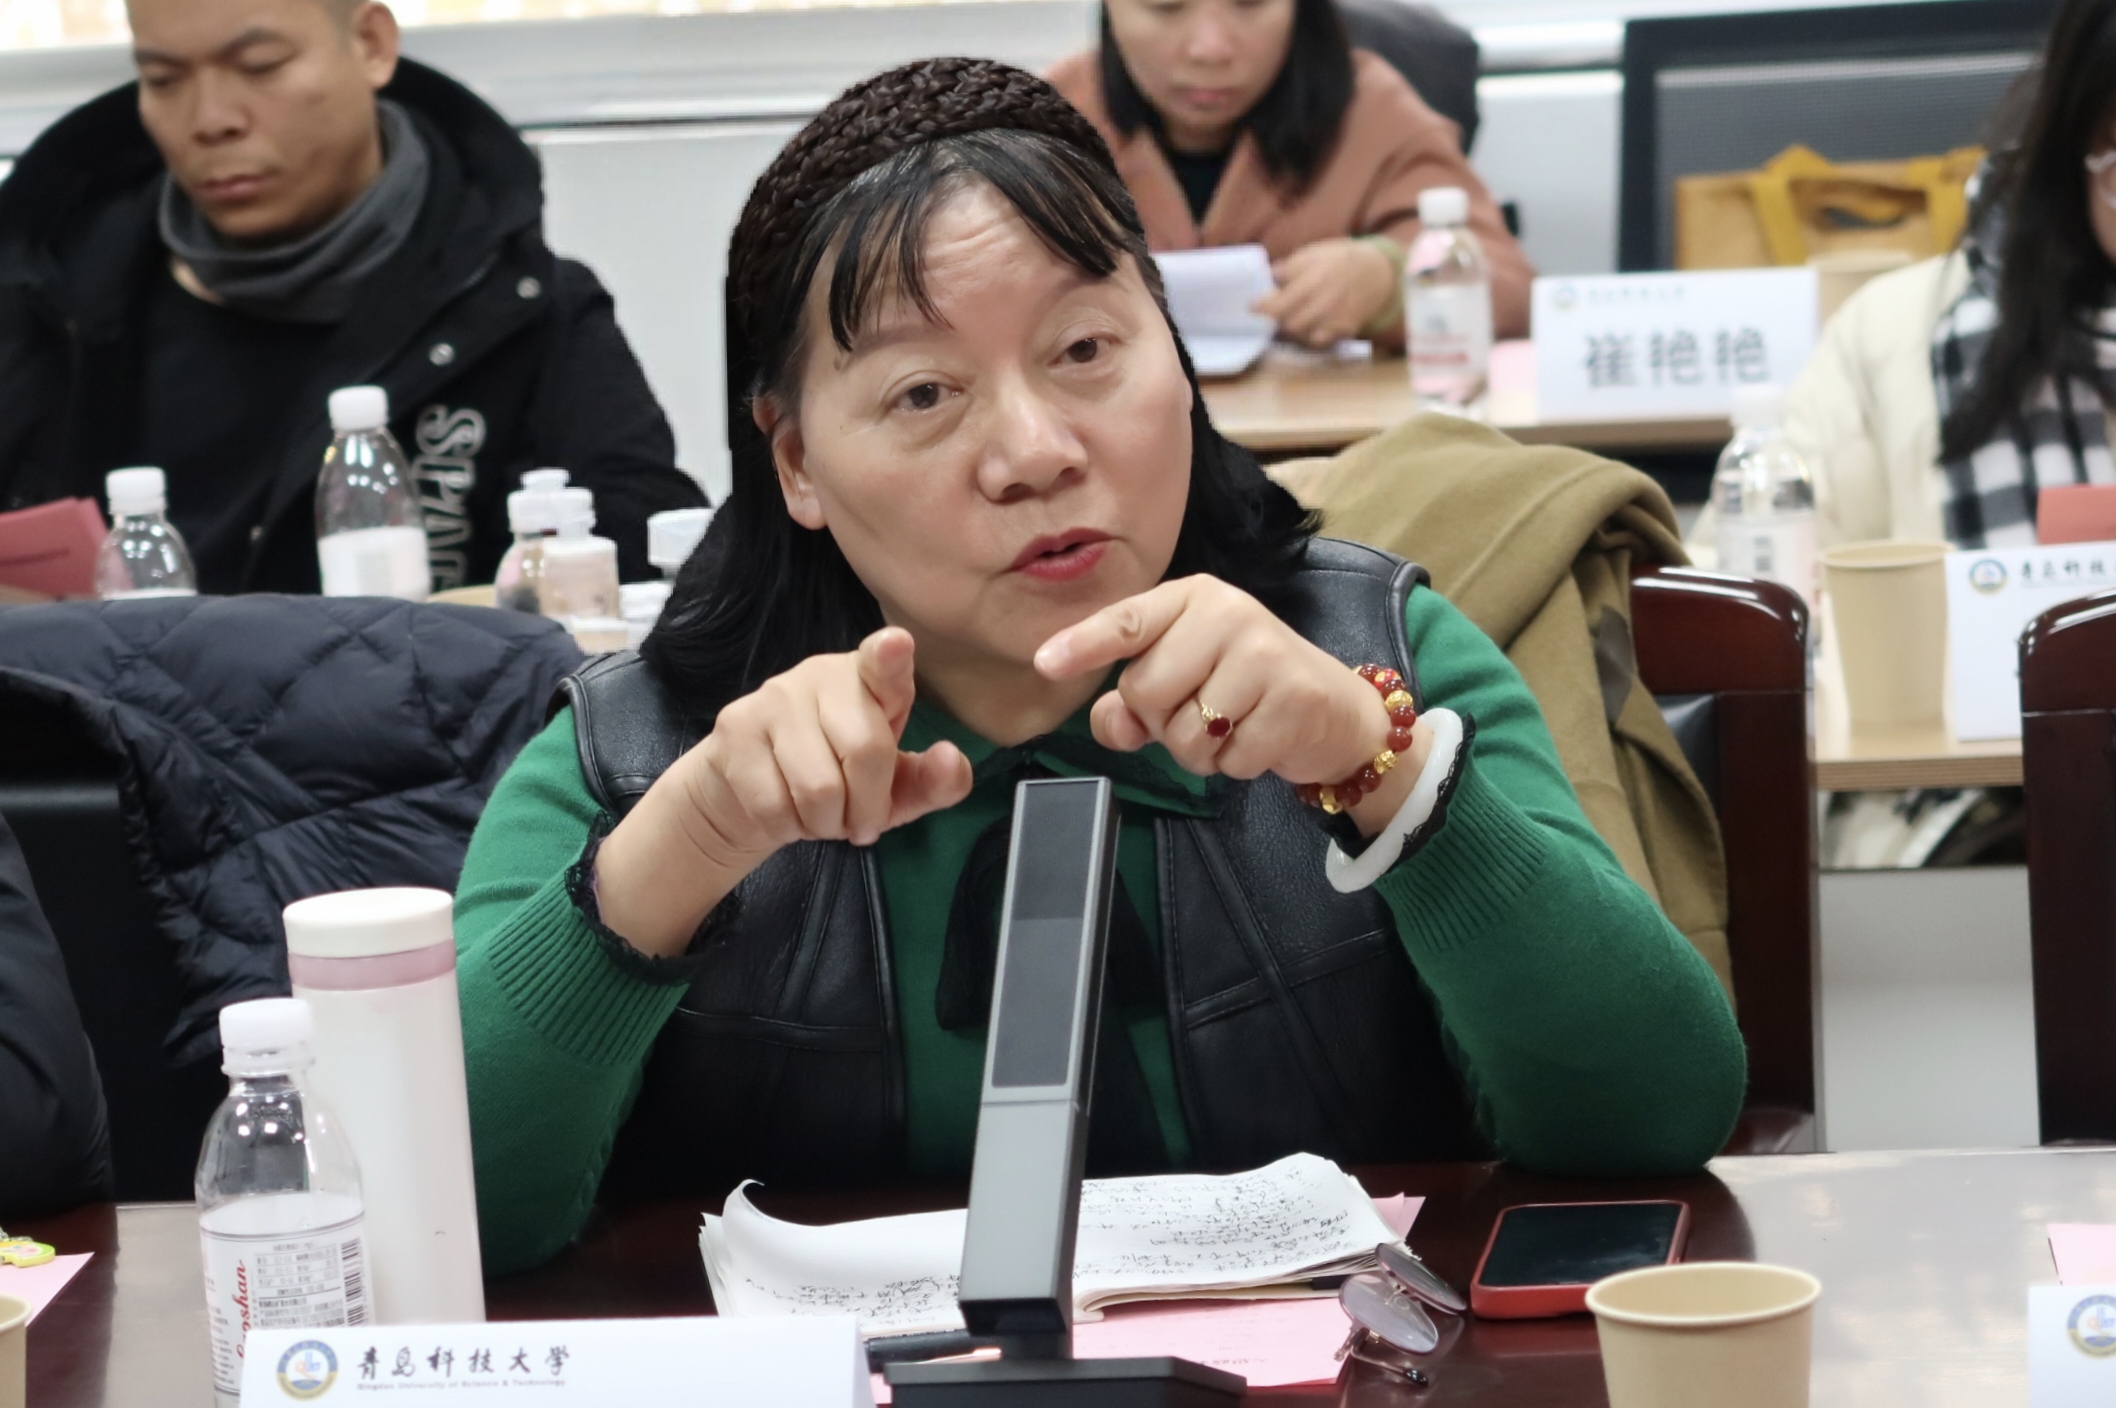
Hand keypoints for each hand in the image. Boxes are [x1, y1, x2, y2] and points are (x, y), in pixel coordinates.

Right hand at [595, 627, 972, 956]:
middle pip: (865, 751)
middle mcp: (822, 674)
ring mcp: (773, 696)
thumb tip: (951, 760)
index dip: (890, 656)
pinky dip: (789, 828)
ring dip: (826, 824)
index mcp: (871, 678)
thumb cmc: (840, 779)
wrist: (750, 792)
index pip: (883, 663)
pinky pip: (774, 805)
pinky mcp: (735, 728)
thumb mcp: (895, 787)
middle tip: (859, 820)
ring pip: (818, 788)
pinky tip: (788, 813)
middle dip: (868, 808)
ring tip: (823, 816)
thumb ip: (933, 780)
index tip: (896, 645)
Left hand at [1034, 577, 1432, 833]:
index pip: (1128, 621)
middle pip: (1145, 691)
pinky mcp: (1292, 698)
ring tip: (1232, 727)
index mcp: (1192, 599)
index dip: (1083, 645)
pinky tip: (1260, 739)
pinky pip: (1227, 758)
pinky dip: (1236, 764)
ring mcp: (1263, 653)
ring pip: (1184, 732)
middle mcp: (1227, 614)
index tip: (1043, 663)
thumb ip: (1133, 705)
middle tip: (1200, 712)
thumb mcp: (1185, 686)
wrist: (1337, 710)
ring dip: (1199, 751)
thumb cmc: (1246, 690)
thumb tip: (1109, 722)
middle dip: (1160, 721)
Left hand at [1252, 238, 1396, 348]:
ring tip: (1288, 320)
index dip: (1262, 307)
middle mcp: (1325, 300)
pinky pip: (1319, 341)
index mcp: (1313, 278)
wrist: (1376, 271)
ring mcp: (1336, 317)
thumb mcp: (1312, 254)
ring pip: (1302, 334)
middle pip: (1289, 322)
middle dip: (1276, 320)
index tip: (1252, 308)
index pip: (1280, 301)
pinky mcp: (1345, 329)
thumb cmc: (1337, 260)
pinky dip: (1308, 338)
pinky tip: (1306, 328)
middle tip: (1272, 315)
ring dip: (1289, 330)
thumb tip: (1265, 277)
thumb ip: (1288, 268)